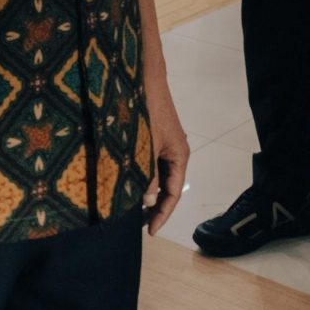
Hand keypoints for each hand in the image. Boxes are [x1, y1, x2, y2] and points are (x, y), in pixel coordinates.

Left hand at [140, 65, 191, 233]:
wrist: (144, 78)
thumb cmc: (148, 109)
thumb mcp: (147, 146)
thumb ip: (147, 174)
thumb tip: (147, 200)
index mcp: (180, 155)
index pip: (173, 193)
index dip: (162, 214)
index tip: (151, 231)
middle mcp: (175, 152)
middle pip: (168, 187)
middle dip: (155, 206)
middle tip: (139, 224)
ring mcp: (165, 145)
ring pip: (158, 176)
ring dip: (148, 192)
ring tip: (133, 208)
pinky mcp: (154, 137)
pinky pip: (151, 164)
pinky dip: (143, 177)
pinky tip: (130, 183)